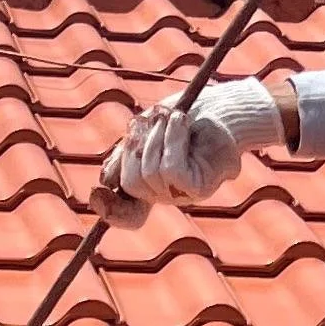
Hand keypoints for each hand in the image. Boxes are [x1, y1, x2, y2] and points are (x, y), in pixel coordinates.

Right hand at [103, 78, 283, 205]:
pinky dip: (173, 138)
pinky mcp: (199, 188)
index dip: (110, 210)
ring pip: (150, 172)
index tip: (97, 193)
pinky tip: (180, 120)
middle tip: (149, 119)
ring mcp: (183, 194)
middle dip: (134, 147)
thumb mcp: (149, 134)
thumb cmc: (187, 119)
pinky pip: (171, 167)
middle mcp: (167, 196)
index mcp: (152, 187)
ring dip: (157, 135)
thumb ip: (128, 155)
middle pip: (131, 183)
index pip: (128, 214)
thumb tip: (105, 180)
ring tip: (172, 115)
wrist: (227, 111)